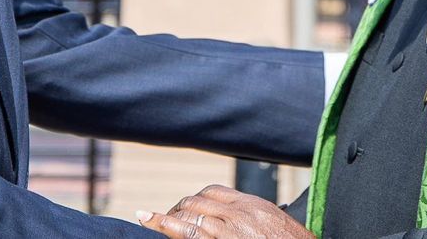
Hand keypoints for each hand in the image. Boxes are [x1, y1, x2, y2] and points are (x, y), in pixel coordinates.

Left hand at [137, 185, 312, 238]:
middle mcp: (240, 215)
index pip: (214, 192)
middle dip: (179, 209)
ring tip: (151, 221)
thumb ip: (257, 220)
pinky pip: (188, 234)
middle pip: (197, 201)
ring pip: (189, 215)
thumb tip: (244, 224)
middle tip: (167, 220)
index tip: (186, 207)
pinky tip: (148, 220)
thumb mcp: (278, 227)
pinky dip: (165, 226)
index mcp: (254, 206)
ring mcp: (229, 232)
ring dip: (168, 218)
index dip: (196, 199)